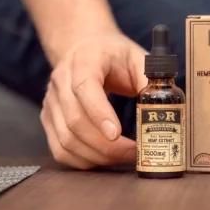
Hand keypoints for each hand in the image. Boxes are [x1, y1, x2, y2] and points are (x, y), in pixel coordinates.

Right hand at [40, 32, 147, 168]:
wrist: (85, 48)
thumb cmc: (114, 56)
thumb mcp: (137, 57)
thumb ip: (149, 78)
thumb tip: (161, 106)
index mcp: (84, 59)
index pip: (84, 87)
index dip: (99, 113)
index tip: (117, 134)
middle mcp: (61, 80)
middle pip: (75, 119)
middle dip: (106, 144)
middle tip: (133, 152)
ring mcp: (51, 101)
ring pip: (66, 139)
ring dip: (97, 155)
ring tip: (123, 157)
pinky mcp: (48, 119)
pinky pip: (60, 149)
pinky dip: (83, 161)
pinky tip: (104, 159)